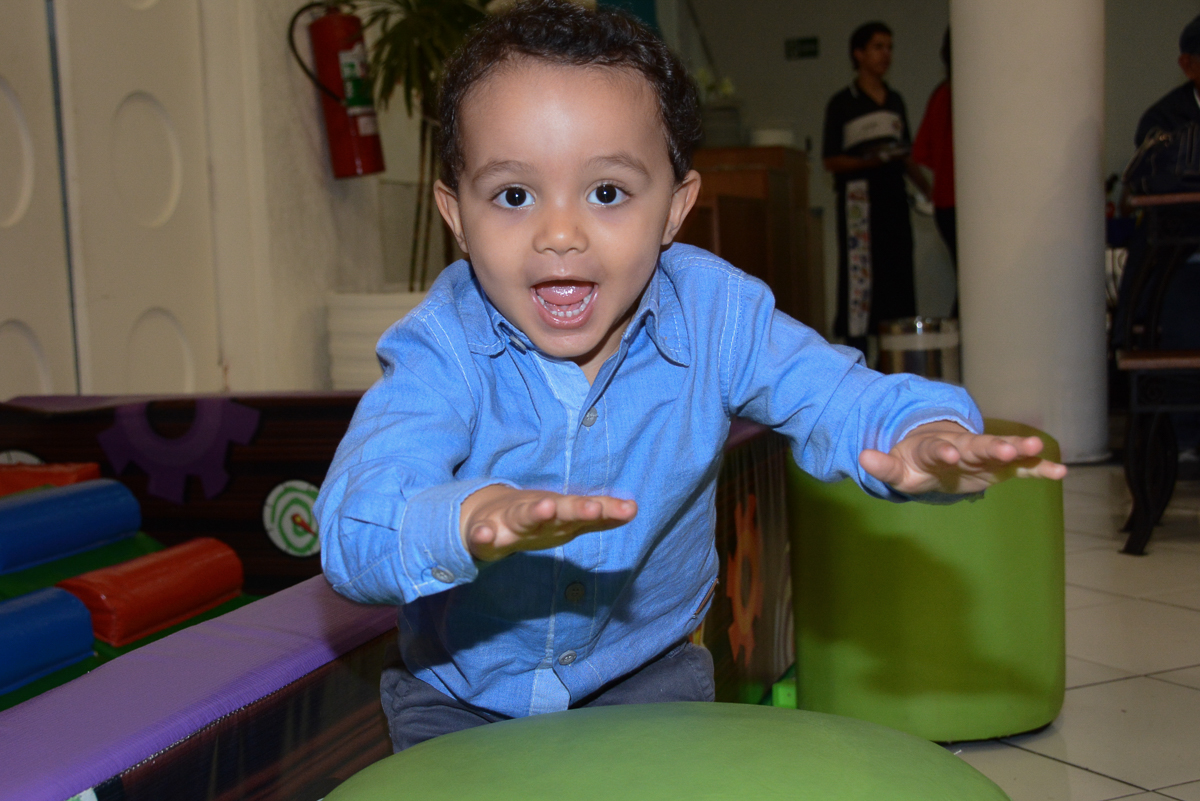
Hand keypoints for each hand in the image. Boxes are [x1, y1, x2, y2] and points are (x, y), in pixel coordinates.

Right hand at [460, 485, 637, 560]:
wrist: (484, 517)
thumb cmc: (536, 517)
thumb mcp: (568, 517)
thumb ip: (600, 516)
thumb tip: (633, 509)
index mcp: (560, 513)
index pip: (588, 511)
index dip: (608, 511)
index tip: (629, 509)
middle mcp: (539, 513)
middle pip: (561, 511)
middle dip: (577, 509)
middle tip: (593, 508)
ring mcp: (511, 522)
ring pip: (524, 517)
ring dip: (536, 512)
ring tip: (547, 507)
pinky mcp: (486, 535)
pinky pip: (483, 537)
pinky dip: (483, 535)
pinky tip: (485, 534)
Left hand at [859, 422, 1067, 495]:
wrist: (933, 454)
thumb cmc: (914, 463)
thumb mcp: (897, 469)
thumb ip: (884, 466)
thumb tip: (861, 457)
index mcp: (933, 447)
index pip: (936, 448)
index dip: (941, 450)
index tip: (947, 453)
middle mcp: (962, 447)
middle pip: (976, 445)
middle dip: (990, 446)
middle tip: (1007, 448)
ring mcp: (982, 455)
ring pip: (1002, 450)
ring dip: (1019, 449)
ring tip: (1037, 448)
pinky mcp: (999, 467)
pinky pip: (1021, 468)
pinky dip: (1039, 468)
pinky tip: (1060, 471)